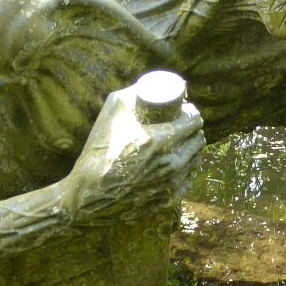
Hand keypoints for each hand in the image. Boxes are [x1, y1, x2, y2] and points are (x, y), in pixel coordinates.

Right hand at [63, 73, 204, 224]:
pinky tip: (177, 163)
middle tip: (182, 125)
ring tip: (180, 142)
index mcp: (158, 140)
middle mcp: (169, 163)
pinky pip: (188, 179)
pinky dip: (185, 169)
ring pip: (196, 159)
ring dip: (192, 148)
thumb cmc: (98, 151)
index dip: (191, 112)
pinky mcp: (168, 199)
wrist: (87, 194)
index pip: (193, 121)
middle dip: (193, 129)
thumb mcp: (112, 112)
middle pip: (198, 139)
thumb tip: (148, 86)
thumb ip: (132, 93)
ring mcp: (170, 183)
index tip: (184, 111)